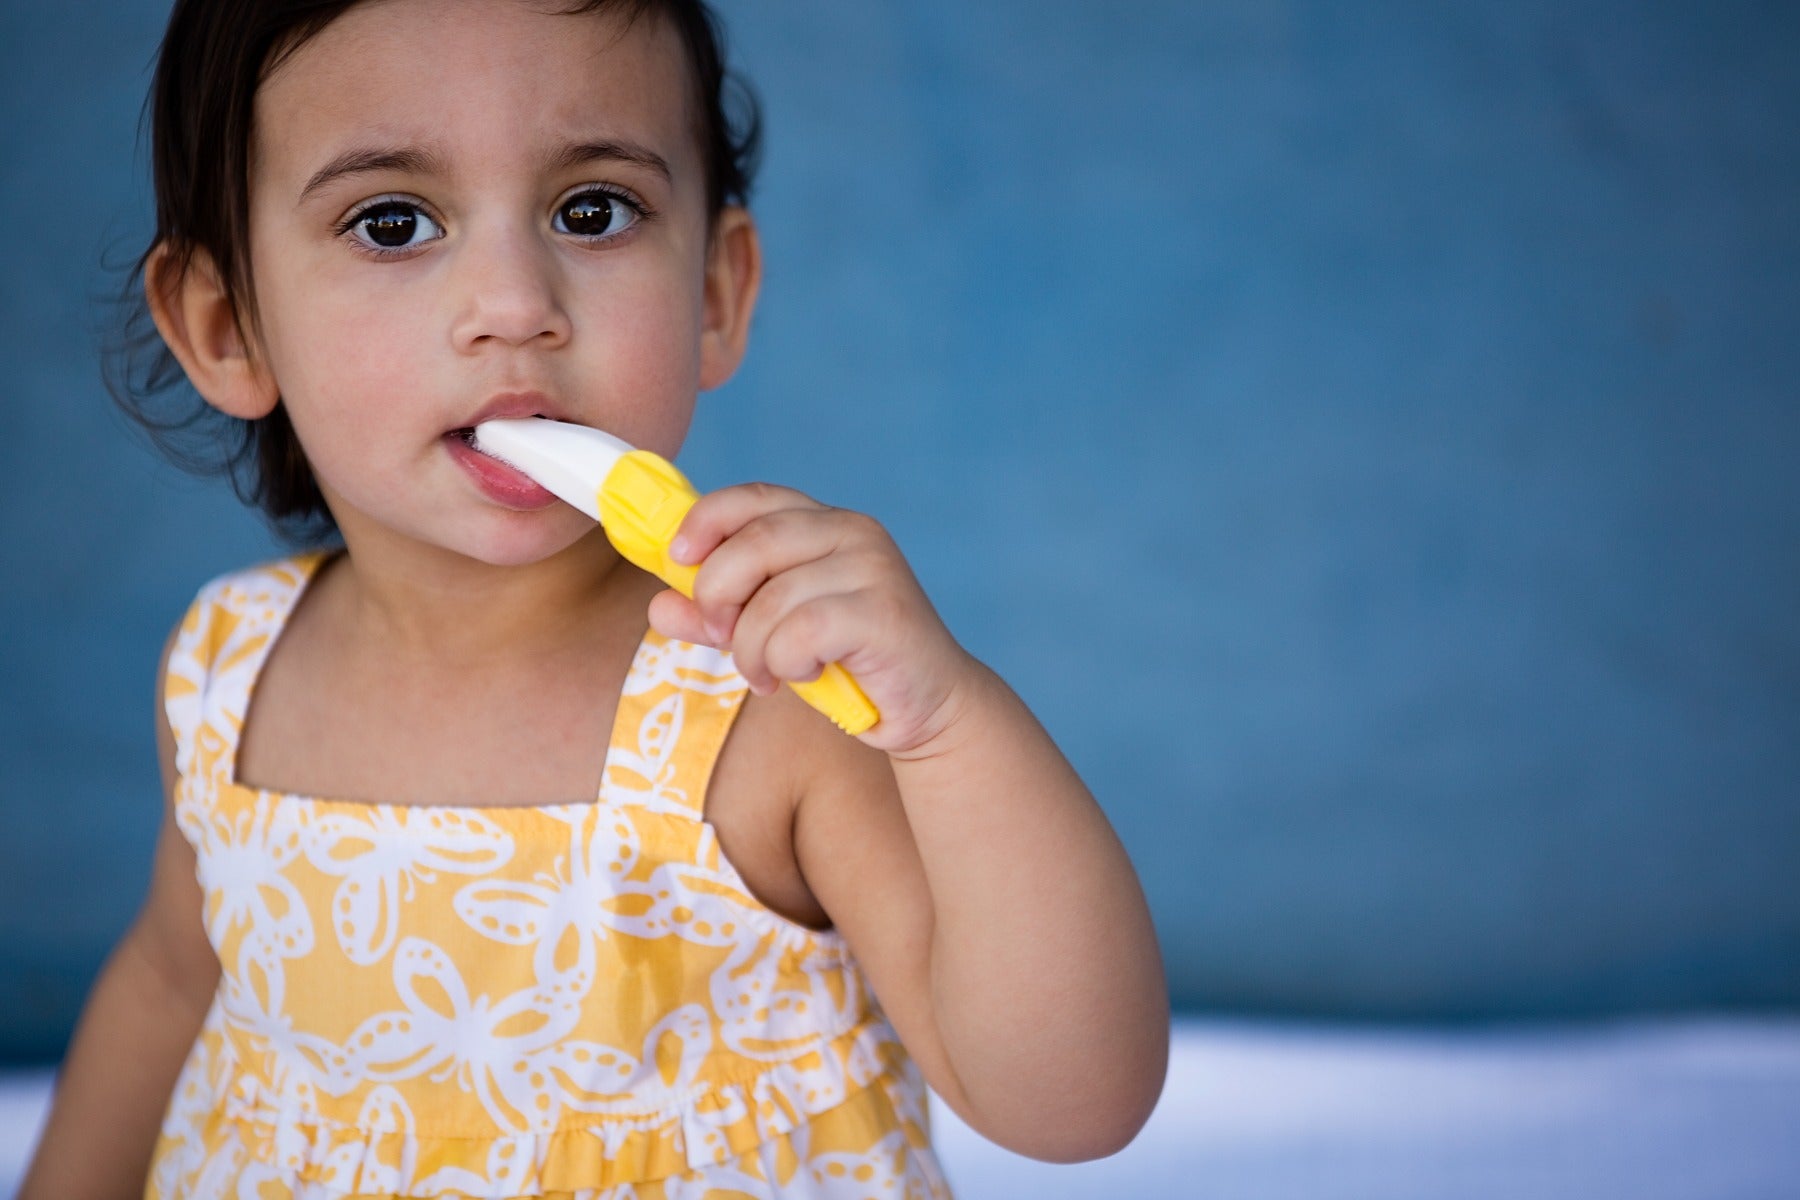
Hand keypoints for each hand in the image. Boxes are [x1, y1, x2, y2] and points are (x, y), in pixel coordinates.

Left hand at [645, 482, 978, 754]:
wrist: (928, 707)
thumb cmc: (847, 663)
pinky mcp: (885, 612)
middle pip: (753, 542)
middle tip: (720, 635)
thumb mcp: (770, 635)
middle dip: (717, 595)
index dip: (705, 520)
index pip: (753, 497)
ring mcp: (875, 569)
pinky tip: (805, 675)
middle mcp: (853, 532)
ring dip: (752, 649)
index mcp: (825, 524)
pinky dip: (786, 663)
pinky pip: (801, 632)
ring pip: (771, 599)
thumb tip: (659, 604)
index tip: (676, 560)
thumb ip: (718, 617)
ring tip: (768, 674)